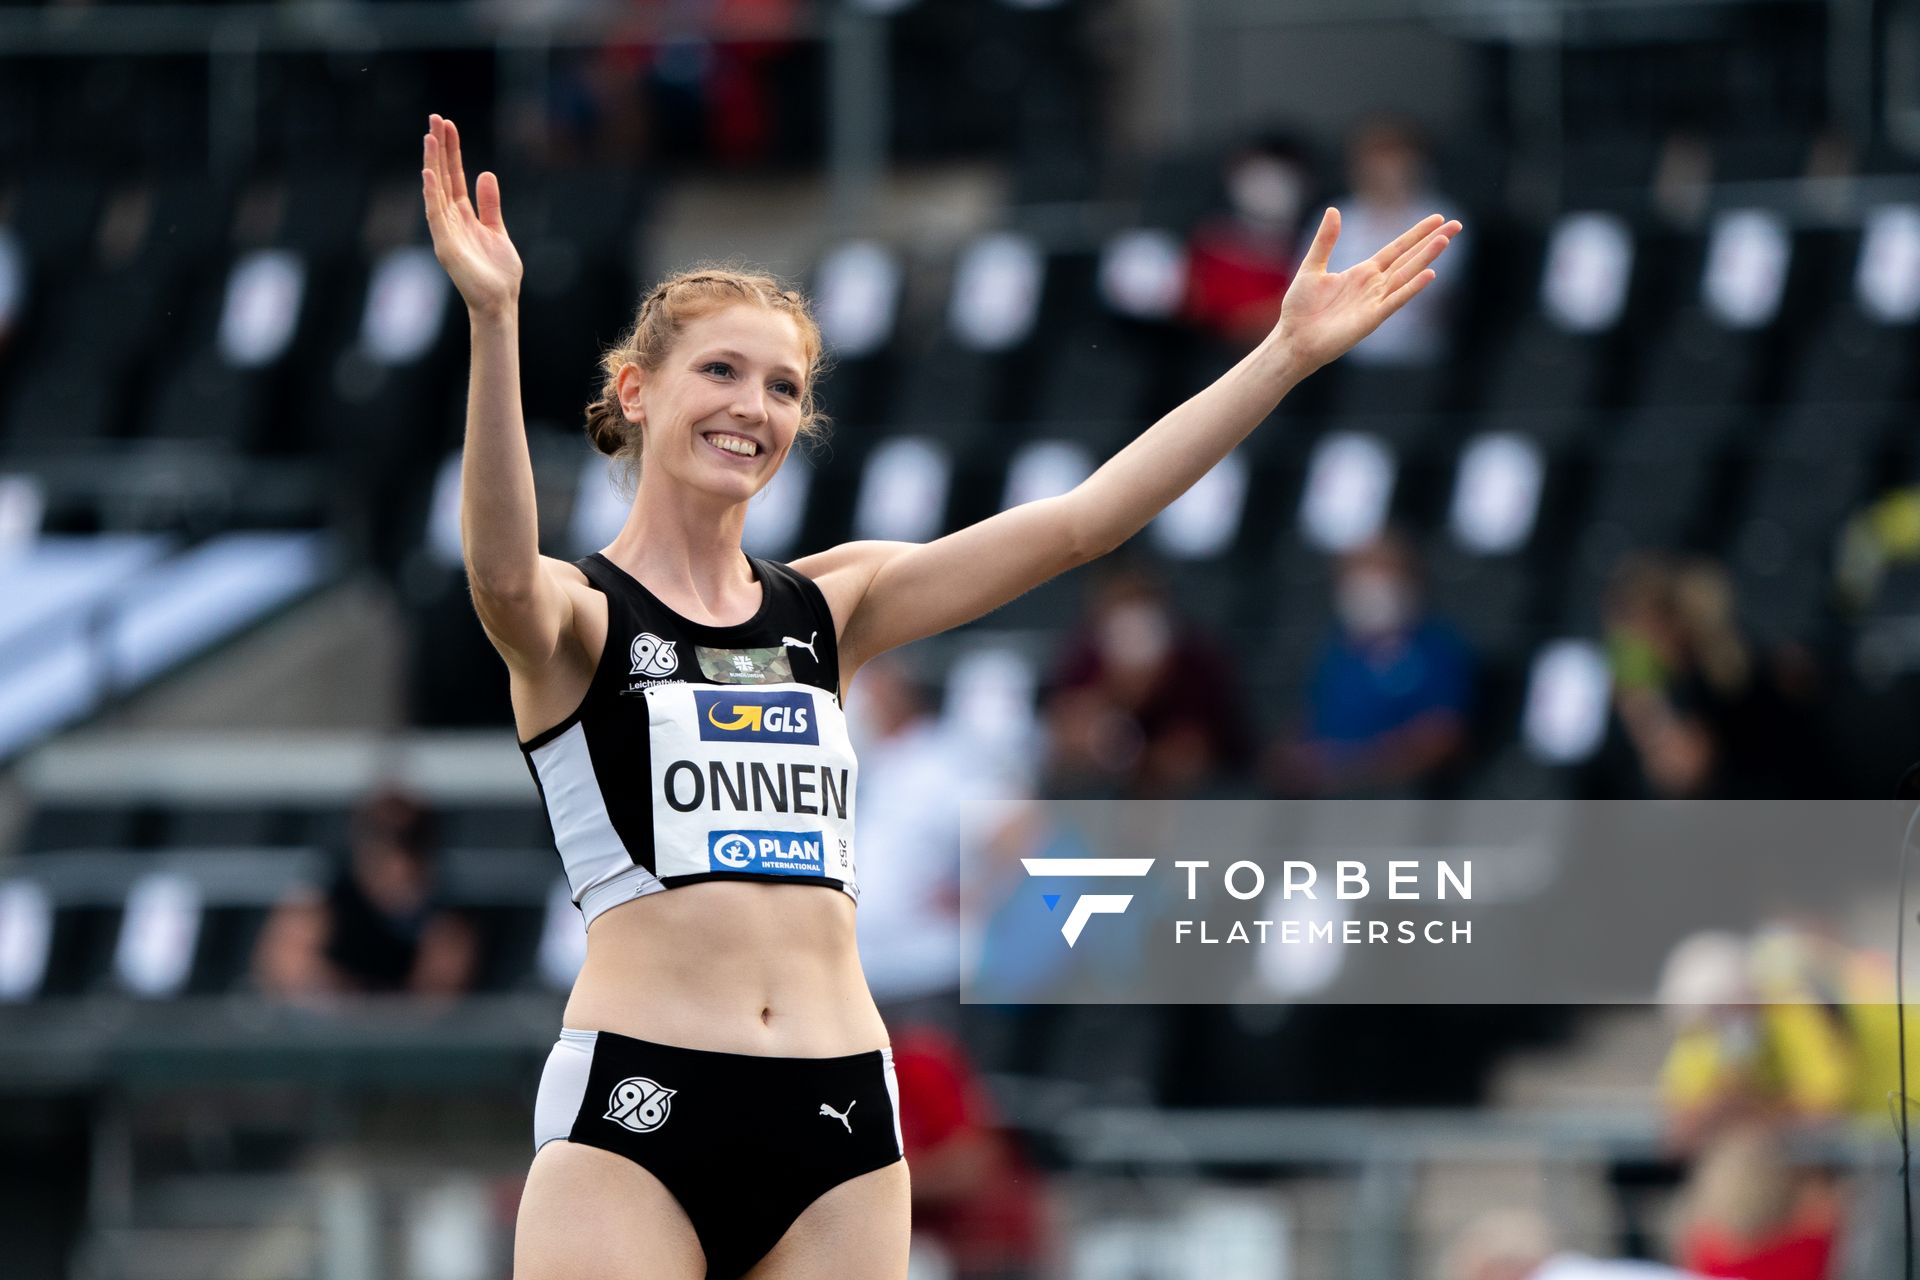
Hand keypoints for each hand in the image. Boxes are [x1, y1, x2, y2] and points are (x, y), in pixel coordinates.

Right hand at [421, 113, 522, 317]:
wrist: (500, 302)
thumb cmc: (498, 272)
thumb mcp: (497, 230)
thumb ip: (489, 204)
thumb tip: (485, 174)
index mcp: (463, 215)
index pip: (453, 176)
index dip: (451, 151)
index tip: (447, 125)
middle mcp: (450, 220)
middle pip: (442, 176)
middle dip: (439, 148)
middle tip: (435, 118)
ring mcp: (446, 232)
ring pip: (435, 191)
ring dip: (432, 164)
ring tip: (429, 138)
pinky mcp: (446, 246)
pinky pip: (435, 217)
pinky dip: (431, 196)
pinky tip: (428, 175)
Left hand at [1272, 209, 1460, 374]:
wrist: (1293, 338)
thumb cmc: (1300, 308)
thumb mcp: (1312, 266)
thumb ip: (1325, 240)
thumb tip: (1333, 210)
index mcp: (1362, 273)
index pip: (1397, 249)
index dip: (1416, 234)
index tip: (1437, 218)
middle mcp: (1374, 286)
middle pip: (1409, 259)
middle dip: (1432, 242)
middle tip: (1457, 224)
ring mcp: (1375, 301)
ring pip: (1407, 275)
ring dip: (1426, 258)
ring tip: (1445, 240)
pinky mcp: (1372, 318)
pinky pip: (1396, 300)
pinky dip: (1412, 287)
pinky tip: (1430, 274)